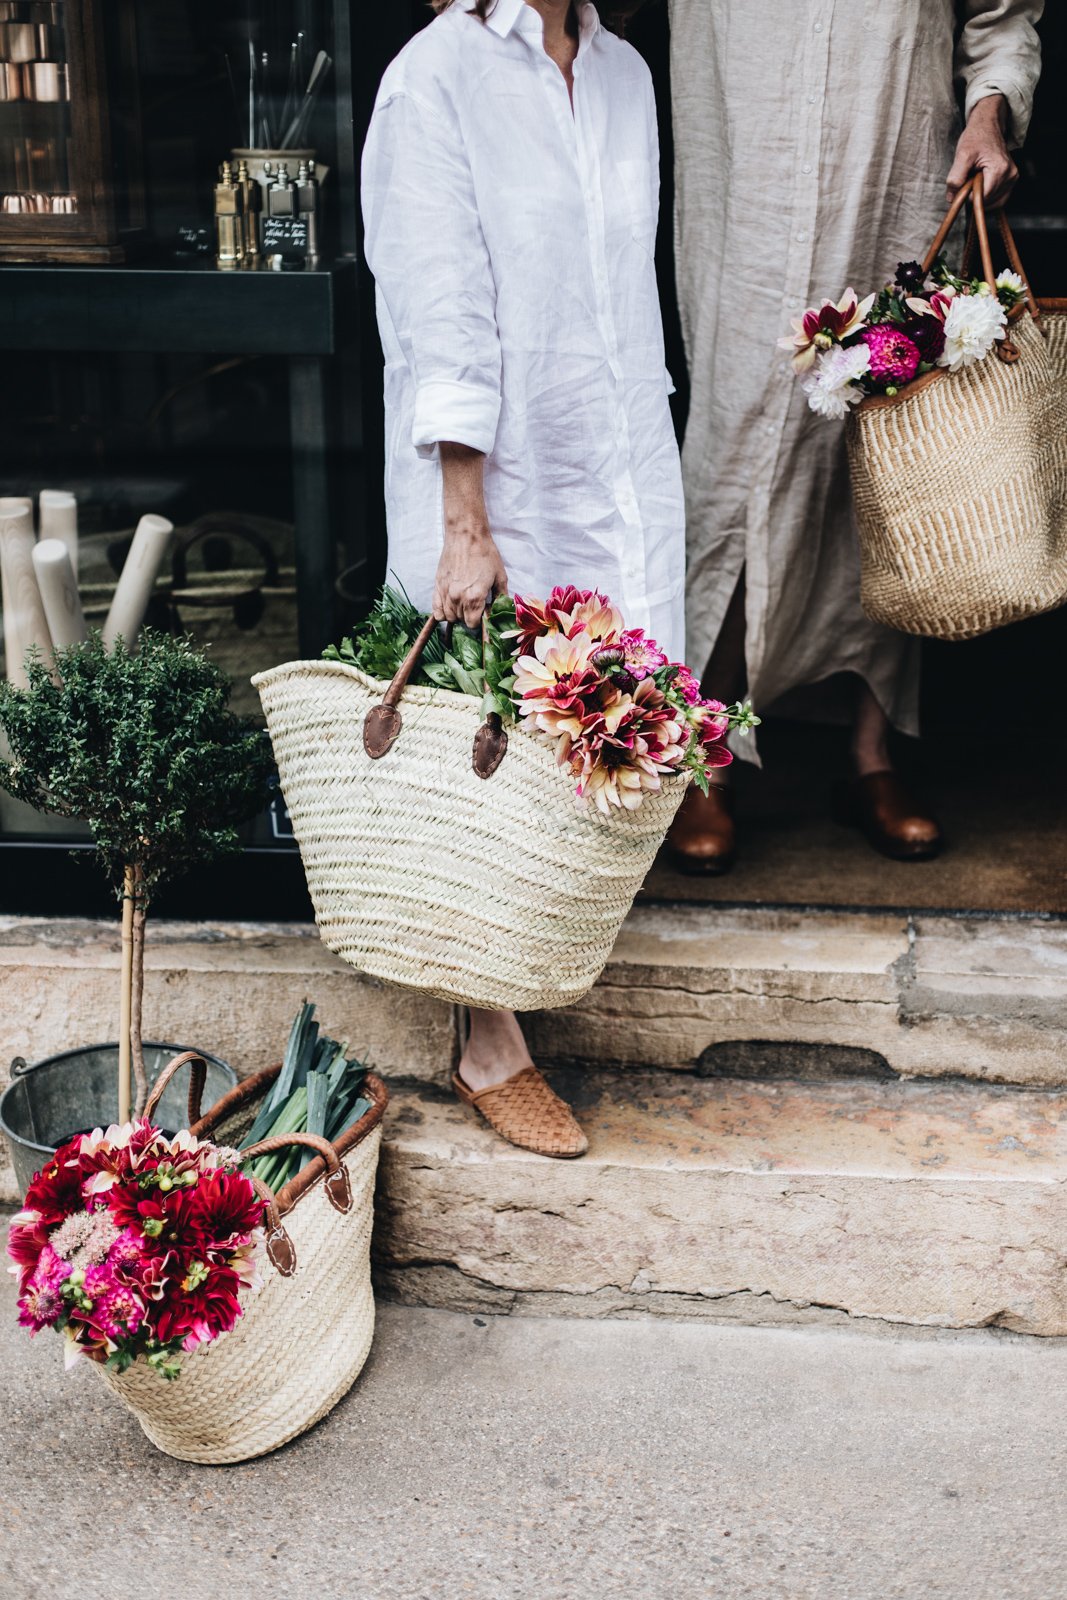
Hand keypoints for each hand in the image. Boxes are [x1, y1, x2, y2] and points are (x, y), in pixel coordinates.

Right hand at [433, 442, 507, 629]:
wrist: (466, 535)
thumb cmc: (486, 554)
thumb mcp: (500, 576)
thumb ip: (500, 597)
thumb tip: (499, 611)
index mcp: (475, 597)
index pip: (473, 624)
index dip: (479, 622)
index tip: (483, 614)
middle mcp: (458, 597)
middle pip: (460, 620)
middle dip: (469, 617)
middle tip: (475, 606)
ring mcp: (445, 592)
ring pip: (447, 616)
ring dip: (456, 614)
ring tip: (463, 604)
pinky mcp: (437, 585)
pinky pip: (435, 608)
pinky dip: (441, 611)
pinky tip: (448, 607)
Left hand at [946, 94, 1017, 208]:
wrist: (987, 125)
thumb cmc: (976, 137)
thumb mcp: (962, 155)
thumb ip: (955, 178)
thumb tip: (952, 198)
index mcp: (1000, 170)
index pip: (981, 198)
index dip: (968, 196)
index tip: (962, 185)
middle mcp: (1010, 175)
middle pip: (987, 201)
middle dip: (974, 196)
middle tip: (968, 178)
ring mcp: (1013, 178)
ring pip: (993, 203)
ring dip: (980, 196)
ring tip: (975, 178)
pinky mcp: (1011, 180)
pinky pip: (999, 199)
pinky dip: (987, 197)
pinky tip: (981, 185)